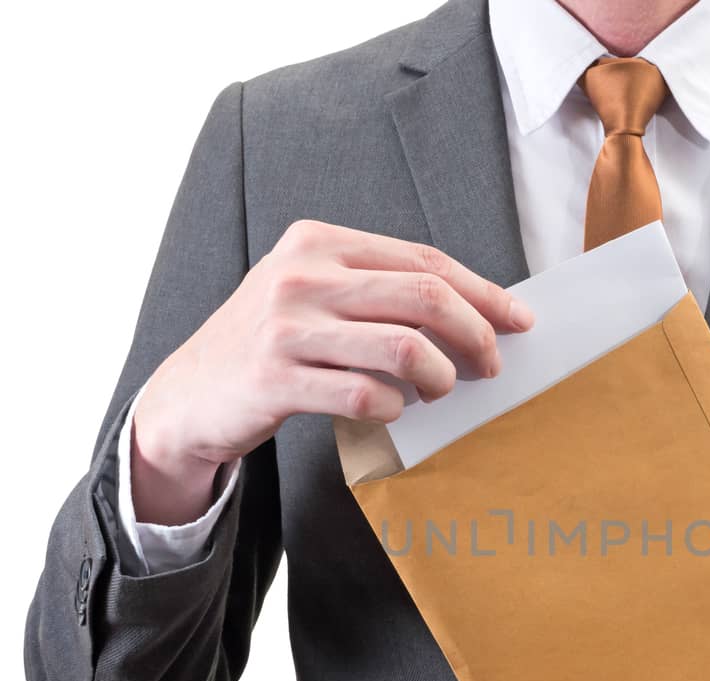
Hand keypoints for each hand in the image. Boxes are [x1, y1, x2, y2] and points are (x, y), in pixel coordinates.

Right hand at [130, 219, 533, 523]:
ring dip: (440, 377)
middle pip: (426, 296)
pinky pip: (366, 395)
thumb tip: (475, 312)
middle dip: (476, 335)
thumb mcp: (313, 295)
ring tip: (439, 392)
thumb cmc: (270, 346)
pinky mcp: (276, 378)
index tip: (520, 321)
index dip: (482, 292)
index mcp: (318, 241)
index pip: (424, 260)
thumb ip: (377, 291)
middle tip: (490, 367)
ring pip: (405, 347)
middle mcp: (302, 275)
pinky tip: (392, 410)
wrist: (189, 396)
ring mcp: (286, 326)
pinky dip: (394, 408)